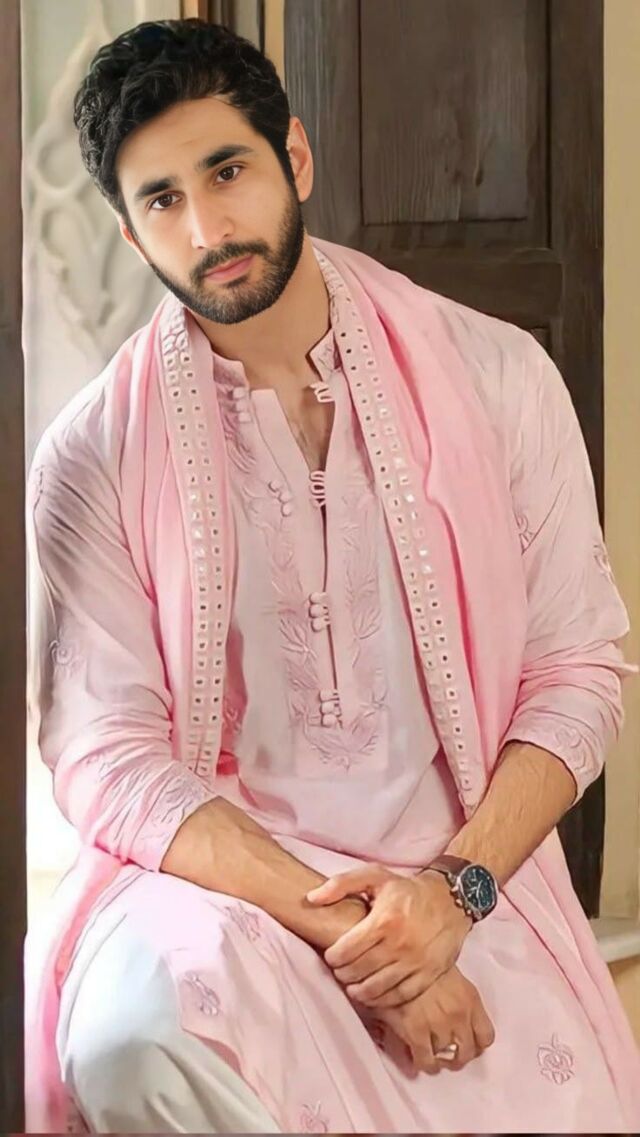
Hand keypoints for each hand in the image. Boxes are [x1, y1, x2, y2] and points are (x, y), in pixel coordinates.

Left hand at [307, 864, 471, 1007]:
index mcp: (384, 920)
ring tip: (352, 985)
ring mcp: (415, 962)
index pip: (346, 951)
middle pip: (359, 972)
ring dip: (359, 991)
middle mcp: (400, 944)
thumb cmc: (407, 890)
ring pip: (377, 989)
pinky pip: (399, 997)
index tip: (331, 957)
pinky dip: (381, 1000)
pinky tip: (373, 994)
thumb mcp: (374, 876)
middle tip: (340, 972)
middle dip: (343, 974)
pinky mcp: (428, 975)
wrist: (450, 900)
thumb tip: (311, 898)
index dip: (333, 958)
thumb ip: (340, 884)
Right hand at [377, 965, 494, 1074]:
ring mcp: (439, 1027)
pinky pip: (426, 1061)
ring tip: (433, 1057)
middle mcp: (460, 1016)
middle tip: (450, 1055)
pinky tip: (418, 1059)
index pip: (486, 1036)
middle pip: (468, 1052)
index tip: (470, 1044)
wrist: (402, 955)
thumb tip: (456, 1014)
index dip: (477, 1044)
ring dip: (440, 1059)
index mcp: (471, 1000)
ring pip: (446, 1058)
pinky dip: (424, 1064)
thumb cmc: (424, 959)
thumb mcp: (450, 973)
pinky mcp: (417, 1033)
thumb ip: (458, 997)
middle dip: (459, 1056)